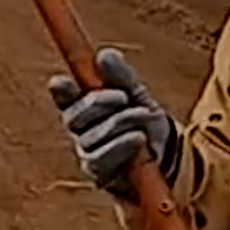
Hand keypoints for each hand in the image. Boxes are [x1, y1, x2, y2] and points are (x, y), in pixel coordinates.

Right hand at [48, 48, 177, 192]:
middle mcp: (81, 132)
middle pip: (74, 116)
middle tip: (123, 97)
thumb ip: (121, 77)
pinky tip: (138, 139)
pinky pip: (100, 158)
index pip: (63, 97)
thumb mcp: (138, 95)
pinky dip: (121, 145)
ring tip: (144, 116)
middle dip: (98, 102)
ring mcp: (87, 154)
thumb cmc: (147, 123)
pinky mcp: (98, 174)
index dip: (60, 91)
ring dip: (120, 123)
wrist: (169, 156)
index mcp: (85, 108)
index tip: (61, 82)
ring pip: (90, 137)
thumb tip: (103, 55)